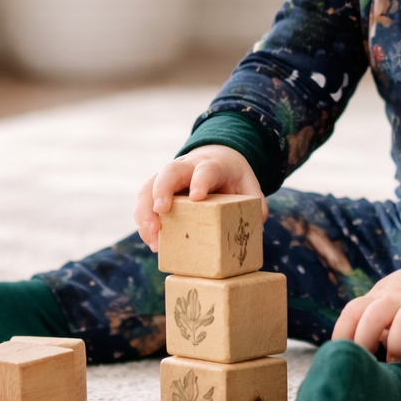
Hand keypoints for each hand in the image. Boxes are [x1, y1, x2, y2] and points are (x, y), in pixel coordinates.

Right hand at [133, 145, 263, 251]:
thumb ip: (255, 202)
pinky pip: (144, 202)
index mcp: (212, 165)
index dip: (200, 180)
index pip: (205, 169)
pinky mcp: (156, 189)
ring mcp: (168, 177)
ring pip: (148, 187)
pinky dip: (144, 222)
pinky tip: (152, 242)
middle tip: (160, 212)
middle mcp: (185, 167)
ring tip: (153, 240)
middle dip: (162, 191)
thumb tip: (256, 225)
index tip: (197, 196)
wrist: (215, 158)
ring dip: (145, 213)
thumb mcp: (248, 184)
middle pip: (168, 172)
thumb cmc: (231, 176)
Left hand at [333, 264, 400, 366]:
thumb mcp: (383, 302)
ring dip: (397, 344)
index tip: (342, 355)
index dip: (343, 333)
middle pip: (375, 315)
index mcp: (377, 298)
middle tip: (368, 363)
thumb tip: (353, 355)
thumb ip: (370, 323)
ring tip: (396, 361)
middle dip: (366, 340)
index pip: (353, 311)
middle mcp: (397, 300)